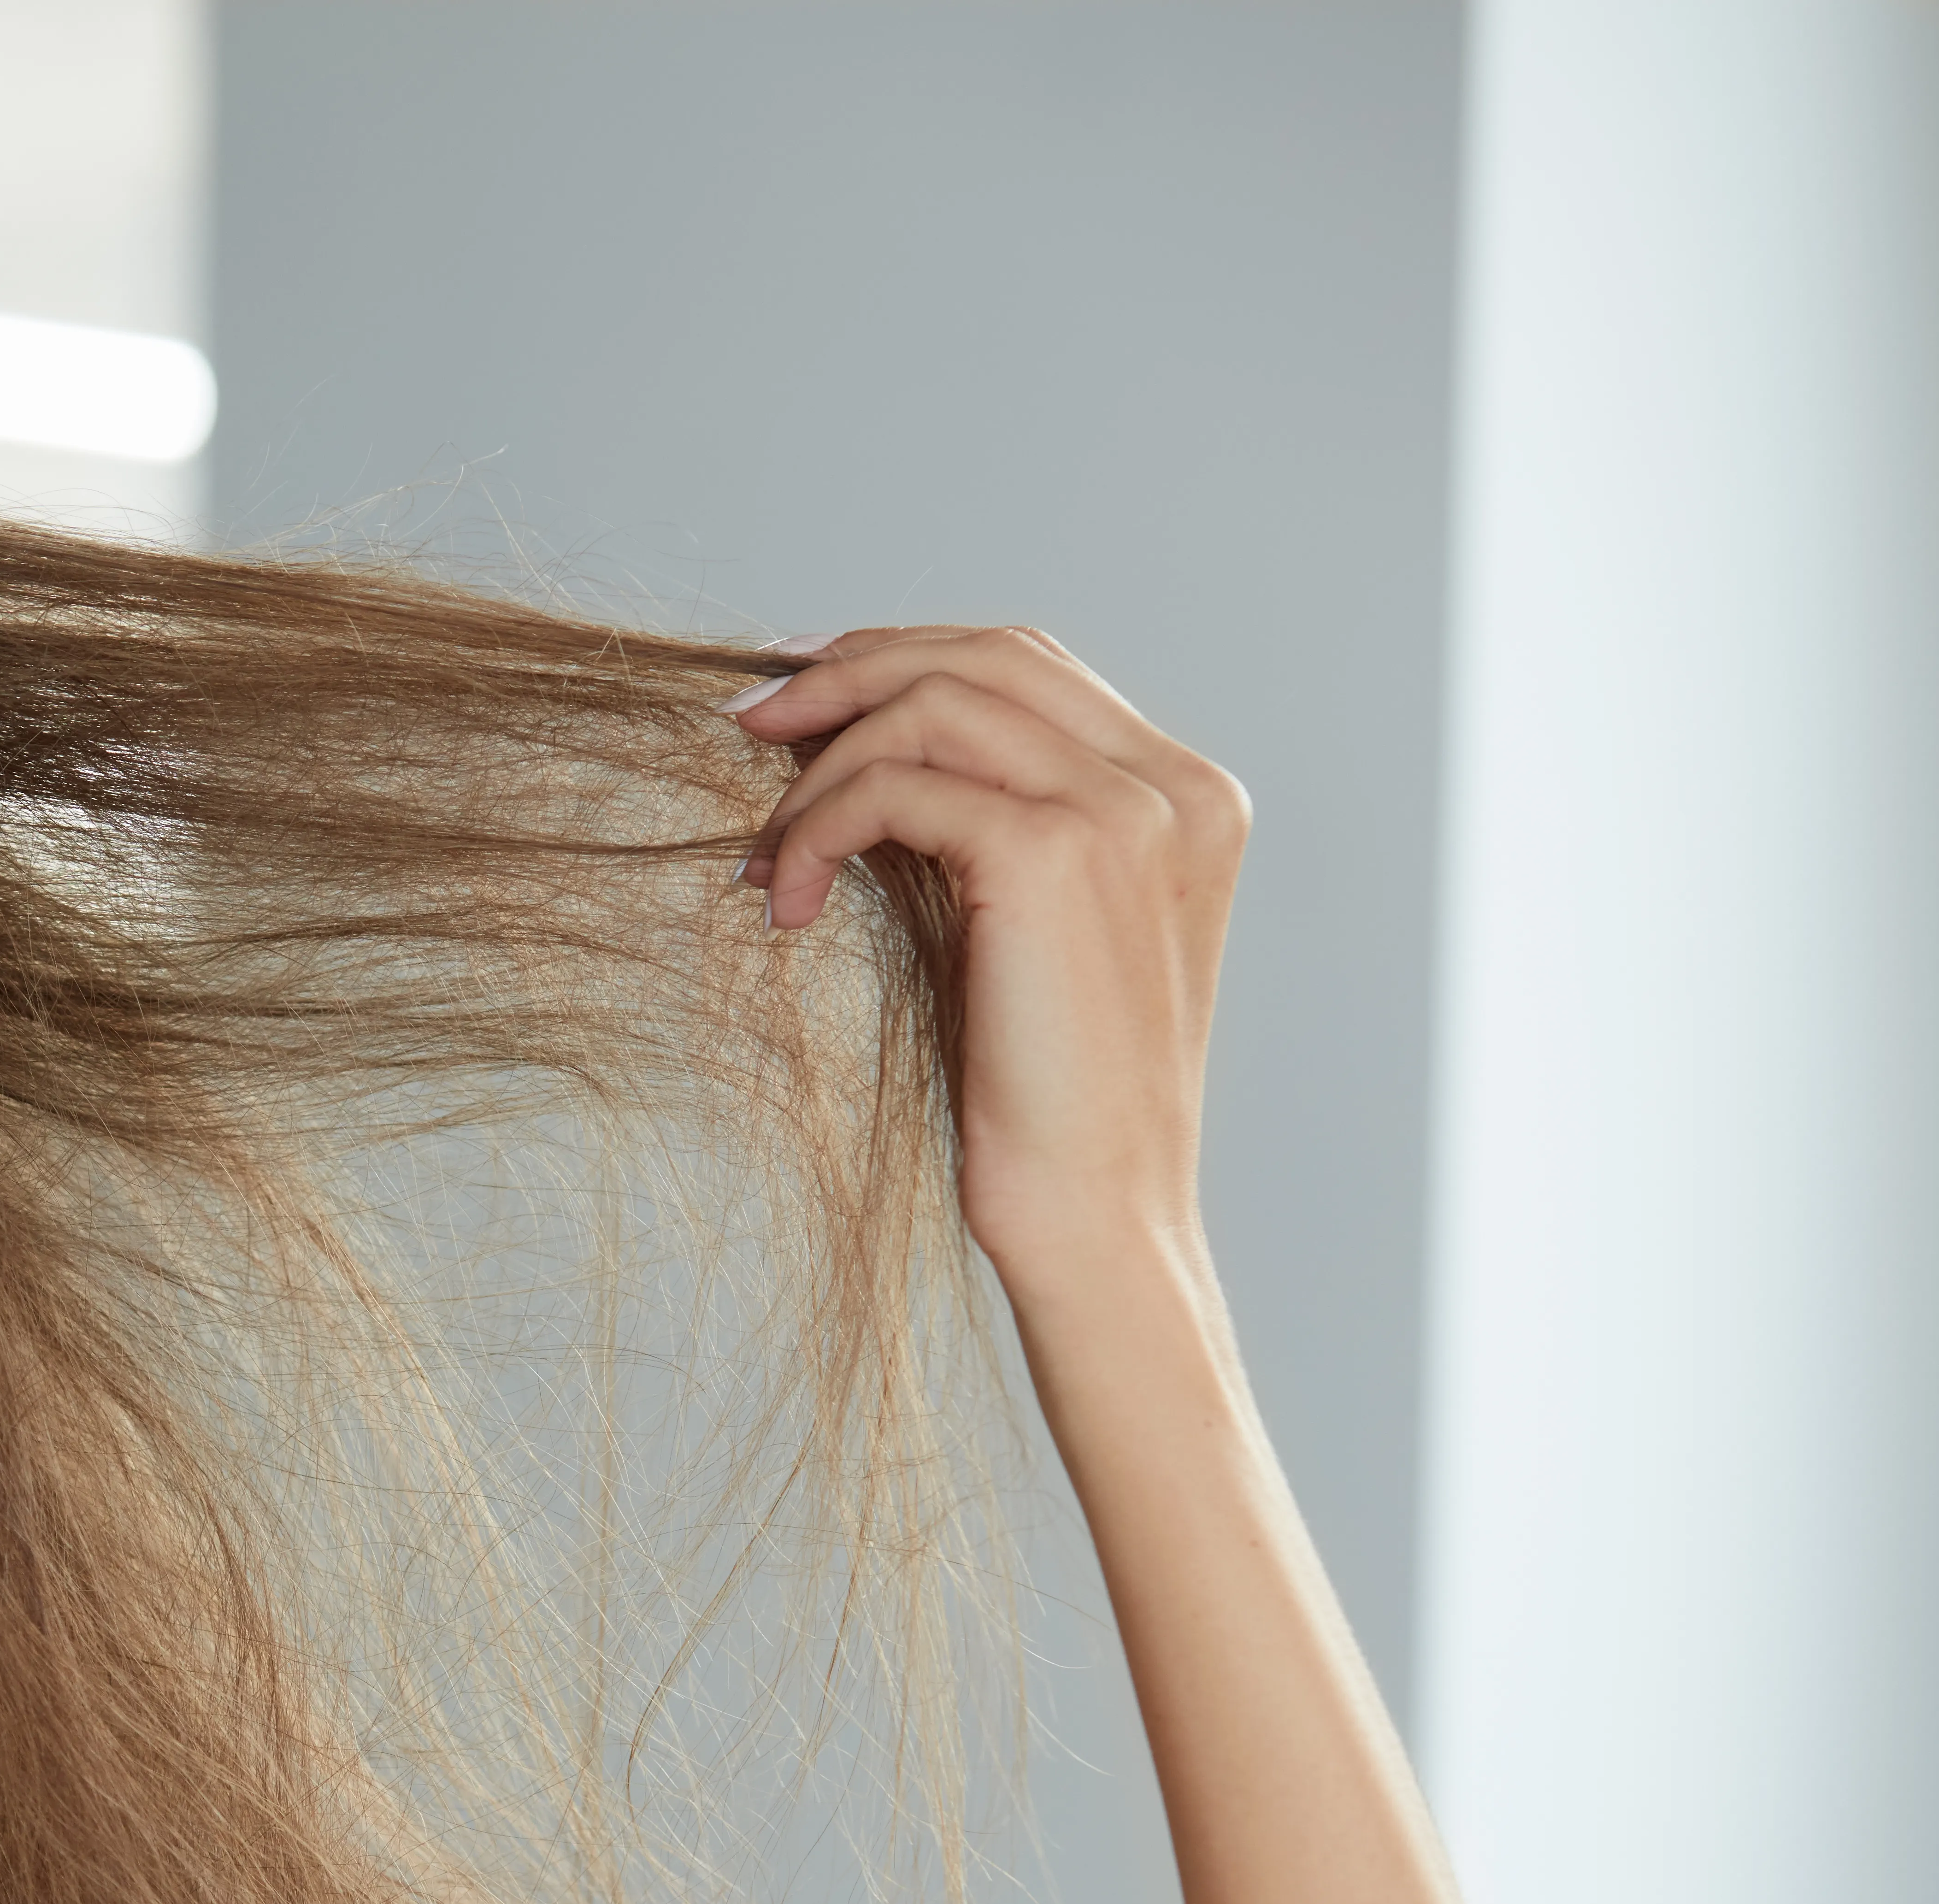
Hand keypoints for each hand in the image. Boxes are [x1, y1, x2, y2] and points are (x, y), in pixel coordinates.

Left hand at [728, 626, 1247, 1292]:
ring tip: (766, 853)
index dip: (904, 658)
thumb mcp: (1027, 928)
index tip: (806, 698)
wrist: (1097, 1211)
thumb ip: (989, 823)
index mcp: (1185, 796)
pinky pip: (894, 787)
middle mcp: (1171, 787)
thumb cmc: (1046, 1092)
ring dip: (820, 766)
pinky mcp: (1053, 854)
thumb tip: (861, 747)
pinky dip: (817, 827)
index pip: (1029, 667)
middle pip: (985, 657)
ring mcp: (1122, 813)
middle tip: (753, 722)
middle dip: (851, 672)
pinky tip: (785, 898)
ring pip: (929, 708)